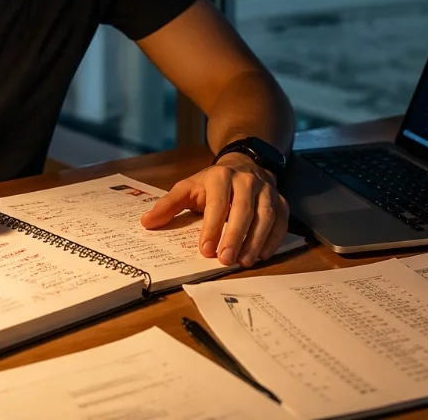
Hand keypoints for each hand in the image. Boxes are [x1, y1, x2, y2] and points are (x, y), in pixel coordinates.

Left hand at [140, 153, 288, 267]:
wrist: (243, 166)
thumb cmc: (211, 184)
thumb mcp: (188, 188)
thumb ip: (168, 205)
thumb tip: (147, 223)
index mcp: (220, 177)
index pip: (218, 203)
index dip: (212, 227)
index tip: (205, 250)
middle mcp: (246, 181)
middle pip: (243, 210)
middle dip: (234, 236)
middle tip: (225, 260)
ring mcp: (266, 191)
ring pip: (265, 216)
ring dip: (255, 241)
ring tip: (243, 262)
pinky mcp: (280, 202)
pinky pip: (280, 221)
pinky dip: (272, 239)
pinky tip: (262, 255)